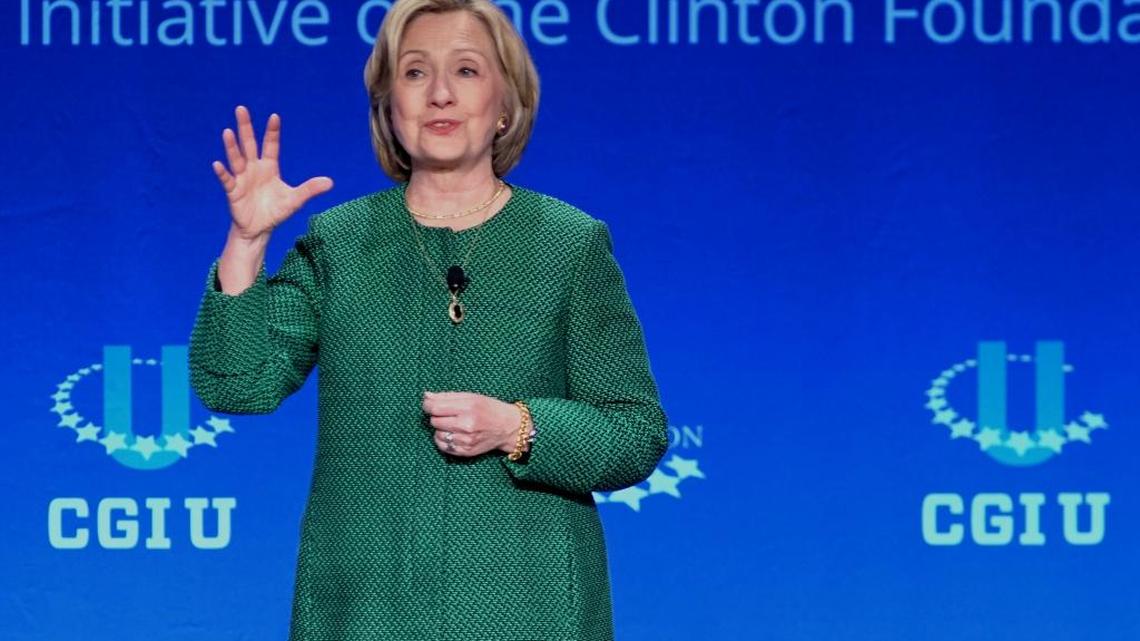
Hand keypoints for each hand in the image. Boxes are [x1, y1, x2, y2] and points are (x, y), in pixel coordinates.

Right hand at [212, 105, 332, 241]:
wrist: (259, 229)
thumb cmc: (276, 211)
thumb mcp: (295, 200)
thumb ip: (310, 189)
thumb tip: (331, 182)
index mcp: (269, 167)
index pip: (271, 145)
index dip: (272, 132)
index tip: (274, 116)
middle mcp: (254, 169)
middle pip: (249, 144)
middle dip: (245, 127)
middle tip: (241, 109)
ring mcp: (242, 179)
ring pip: (236, 159)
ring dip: (232, 147)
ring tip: (228, 132)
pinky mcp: (233, 192)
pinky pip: (227, 180)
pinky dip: (223, 173)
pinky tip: (217, 164)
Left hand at [422, 391, 522, 457]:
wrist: (508, 427)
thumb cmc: (489, 408)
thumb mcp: (471, 396)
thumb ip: (447, 396)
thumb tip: (426, 396)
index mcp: (468, 407)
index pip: (435, 407)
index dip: (428, 405)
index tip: (430, 405)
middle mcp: (466, 425)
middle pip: (434, 421)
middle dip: (437, 416)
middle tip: (448, 414)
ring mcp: (466, 440)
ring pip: (437, 434)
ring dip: (441, 429)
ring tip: (453, 425)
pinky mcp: (466, 451)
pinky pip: (443, 446)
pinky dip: (444, 440)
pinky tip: (453, 434)